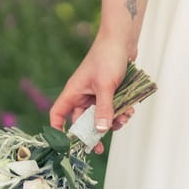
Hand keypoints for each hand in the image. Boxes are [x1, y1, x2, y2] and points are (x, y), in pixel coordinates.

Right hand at [49, 34, 131, 152]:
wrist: (122, 39)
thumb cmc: (108, 57)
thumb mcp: (106, 86)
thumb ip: (104, 109)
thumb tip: (100, 131)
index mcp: (73, 92)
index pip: (58, 113)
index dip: (58, 129)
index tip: (66, 144)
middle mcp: (83, 94)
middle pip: (82, 121)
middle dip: (93, 132)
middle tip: (100, 148)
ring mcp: (96, 94)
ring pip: (100, 117)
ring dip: (112, 121)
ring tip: (124, 117)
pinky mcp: (110, 92)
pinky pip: (112, 109)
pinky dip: (120, 111)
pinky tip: (130, 109)